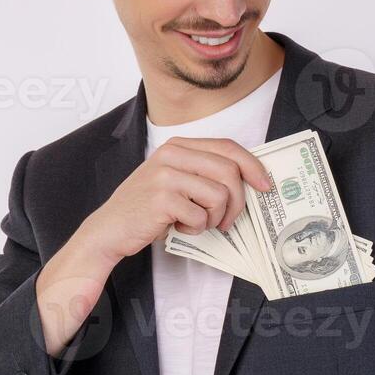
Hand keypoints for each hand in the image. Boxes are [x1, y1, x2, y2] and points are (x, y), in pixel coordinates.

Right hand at [83, 136, 272, 262]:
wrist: (109, 228)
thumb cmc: (148, 207)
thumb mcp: (175, 179)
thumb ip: (204, 172)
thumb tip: (249, 178)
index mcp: (178, 145)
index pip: (228, 147)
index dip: (252, 166)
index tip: (265, 185)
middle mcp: (171, 154)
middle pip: (229, 172)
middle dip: (237, 203)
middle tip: (226, 221)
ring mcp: (165, 175)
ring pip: (219, 196)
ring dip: (213, 218)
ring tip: (195, 222)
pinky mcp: (161, 199)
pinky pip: (200, 217)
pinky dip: (195, 229)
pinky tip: (178, 226)